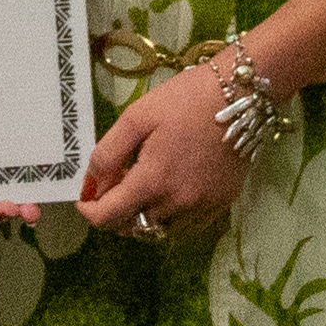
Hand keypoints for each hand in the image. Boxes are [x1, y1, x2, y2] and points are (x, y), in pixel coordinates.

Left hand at [77, 63, 252, 240]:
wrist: (241, 95)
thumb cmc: (185, 99)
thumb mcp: (136, 116)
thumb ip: (108, 153)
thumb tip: (92, 183)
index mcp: (153, 181)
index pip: (108, 217)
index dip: (89, 211)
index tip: (84, 198)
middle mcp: (178, 203)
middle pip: (132, 228)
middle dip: (115, 212)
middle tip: (117, 182)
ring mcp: (203, 207)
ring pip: (160, 231)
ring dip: (143, 218)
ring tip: (143, 187)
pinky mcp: (222, 204)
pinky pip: (188, 227)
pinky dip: (171, 218)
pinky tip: (170, 193)